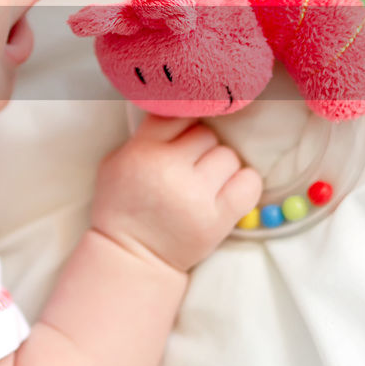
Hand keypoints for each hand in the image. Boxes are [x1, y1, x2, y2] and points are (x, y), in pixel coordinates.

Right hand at [90, 115, 261, 272]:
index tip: (182, 135)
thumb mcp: (115, 161)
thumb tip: (179, 108)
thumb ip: (145, 135)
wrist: (132, 257)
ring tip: (206, 180)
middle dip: (200, 147)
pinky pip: (249, 183)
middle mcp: (170, 170)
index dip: (182, 124)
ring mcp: (196, 196)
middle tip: (190, 164)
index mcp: (142, 152)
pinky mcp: (218, 219)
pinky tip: (229, 188)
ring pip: (228, 155)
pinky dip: (243, 181)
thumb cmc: (122, 206)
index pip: (177, 115)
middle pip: (207, 134)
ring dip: (220, 165)